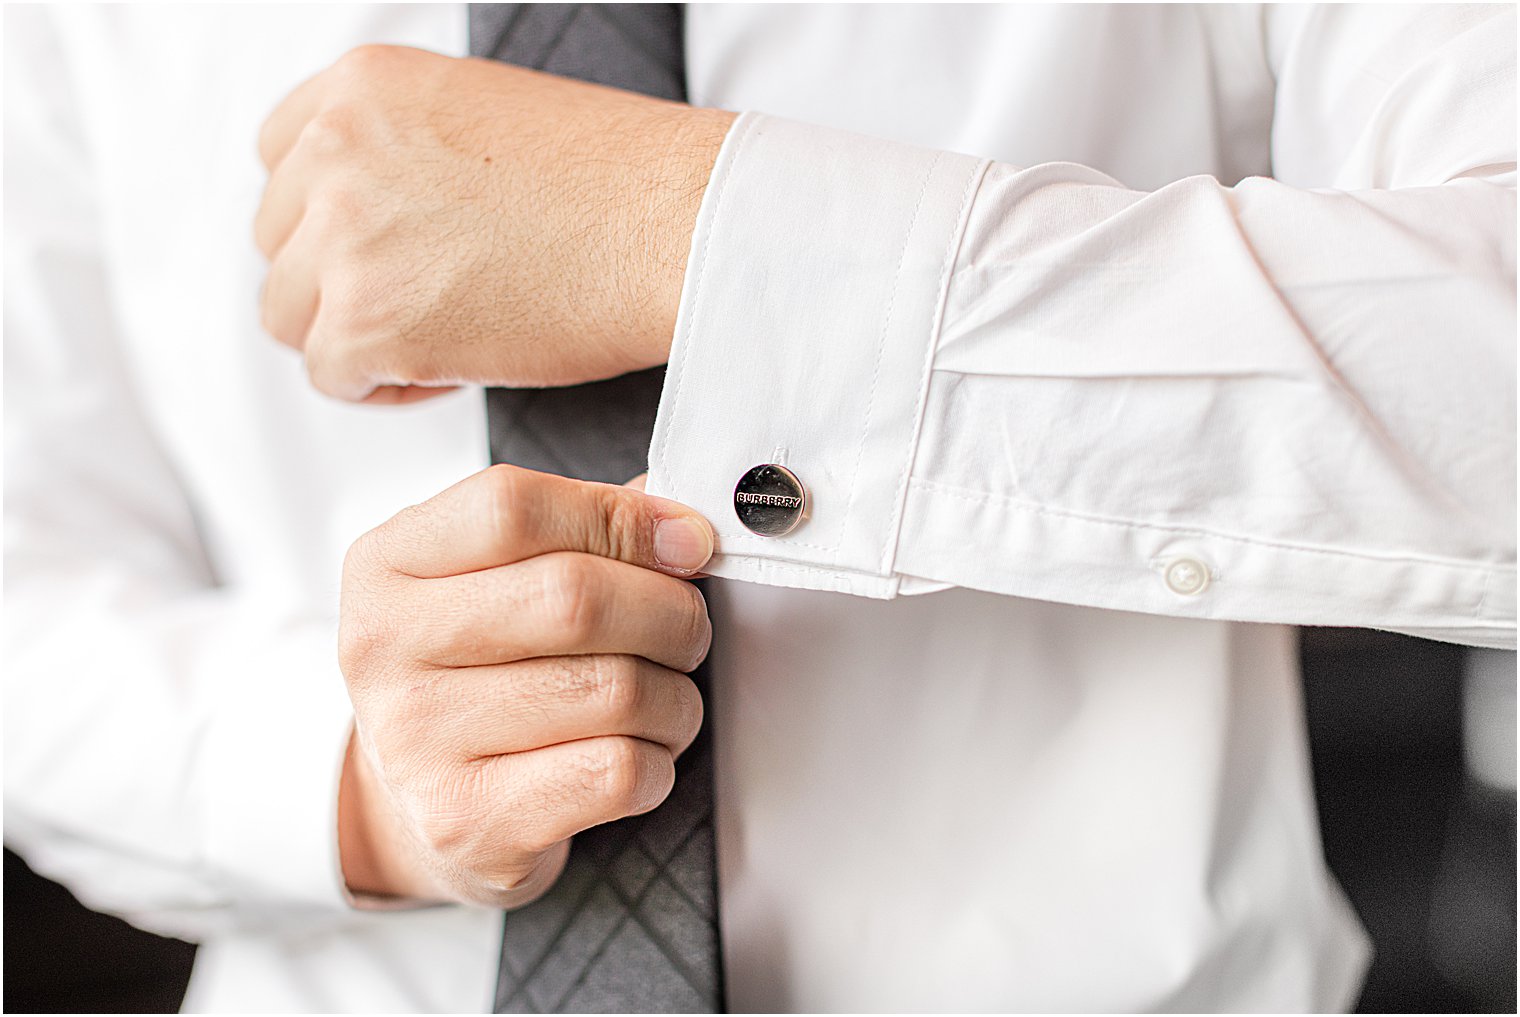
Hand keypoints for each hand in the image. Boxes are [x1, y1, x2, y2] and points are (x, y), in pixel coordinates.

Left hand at [255, 45, 734, 402]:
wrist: (675, 225)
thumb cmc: (620, 182)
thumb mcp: (486, 116)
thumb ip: (406, 152)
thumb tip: (379, 221)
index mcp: (363, 86)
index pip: (281, 158)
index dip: (327, 219)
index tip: (378, 251)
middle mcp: (336, 150)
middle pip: (279, 242)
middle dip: (342, 282)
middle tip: (420, 305)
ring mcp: (344, 235)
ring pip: (291, 314)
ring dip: (354, 336)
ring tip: (437, 343)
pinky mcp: (366, 320)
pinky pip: (330, 374)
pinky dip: (382, 387)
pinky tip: (449, 373)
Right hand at [335, 464, 715, 905]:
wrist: (429, 799)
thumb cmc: (480, 668)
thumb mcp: (502, 574)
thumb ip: (587, 527)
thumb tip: (683, 526)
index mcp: (388, 562)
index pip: (515, 508)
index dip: (622, 519)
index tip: (684, 541)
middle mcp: (384, 647)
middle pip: (574, 599)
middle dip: (670, 612)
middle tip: (687, 628)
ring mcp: (415, 741)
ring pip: (615, 690)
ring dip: (675, 695)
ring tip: (663, 699)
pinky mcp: (465, 821)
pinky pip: (616, 771)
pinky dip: (658, 760)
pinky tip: (637, 753)